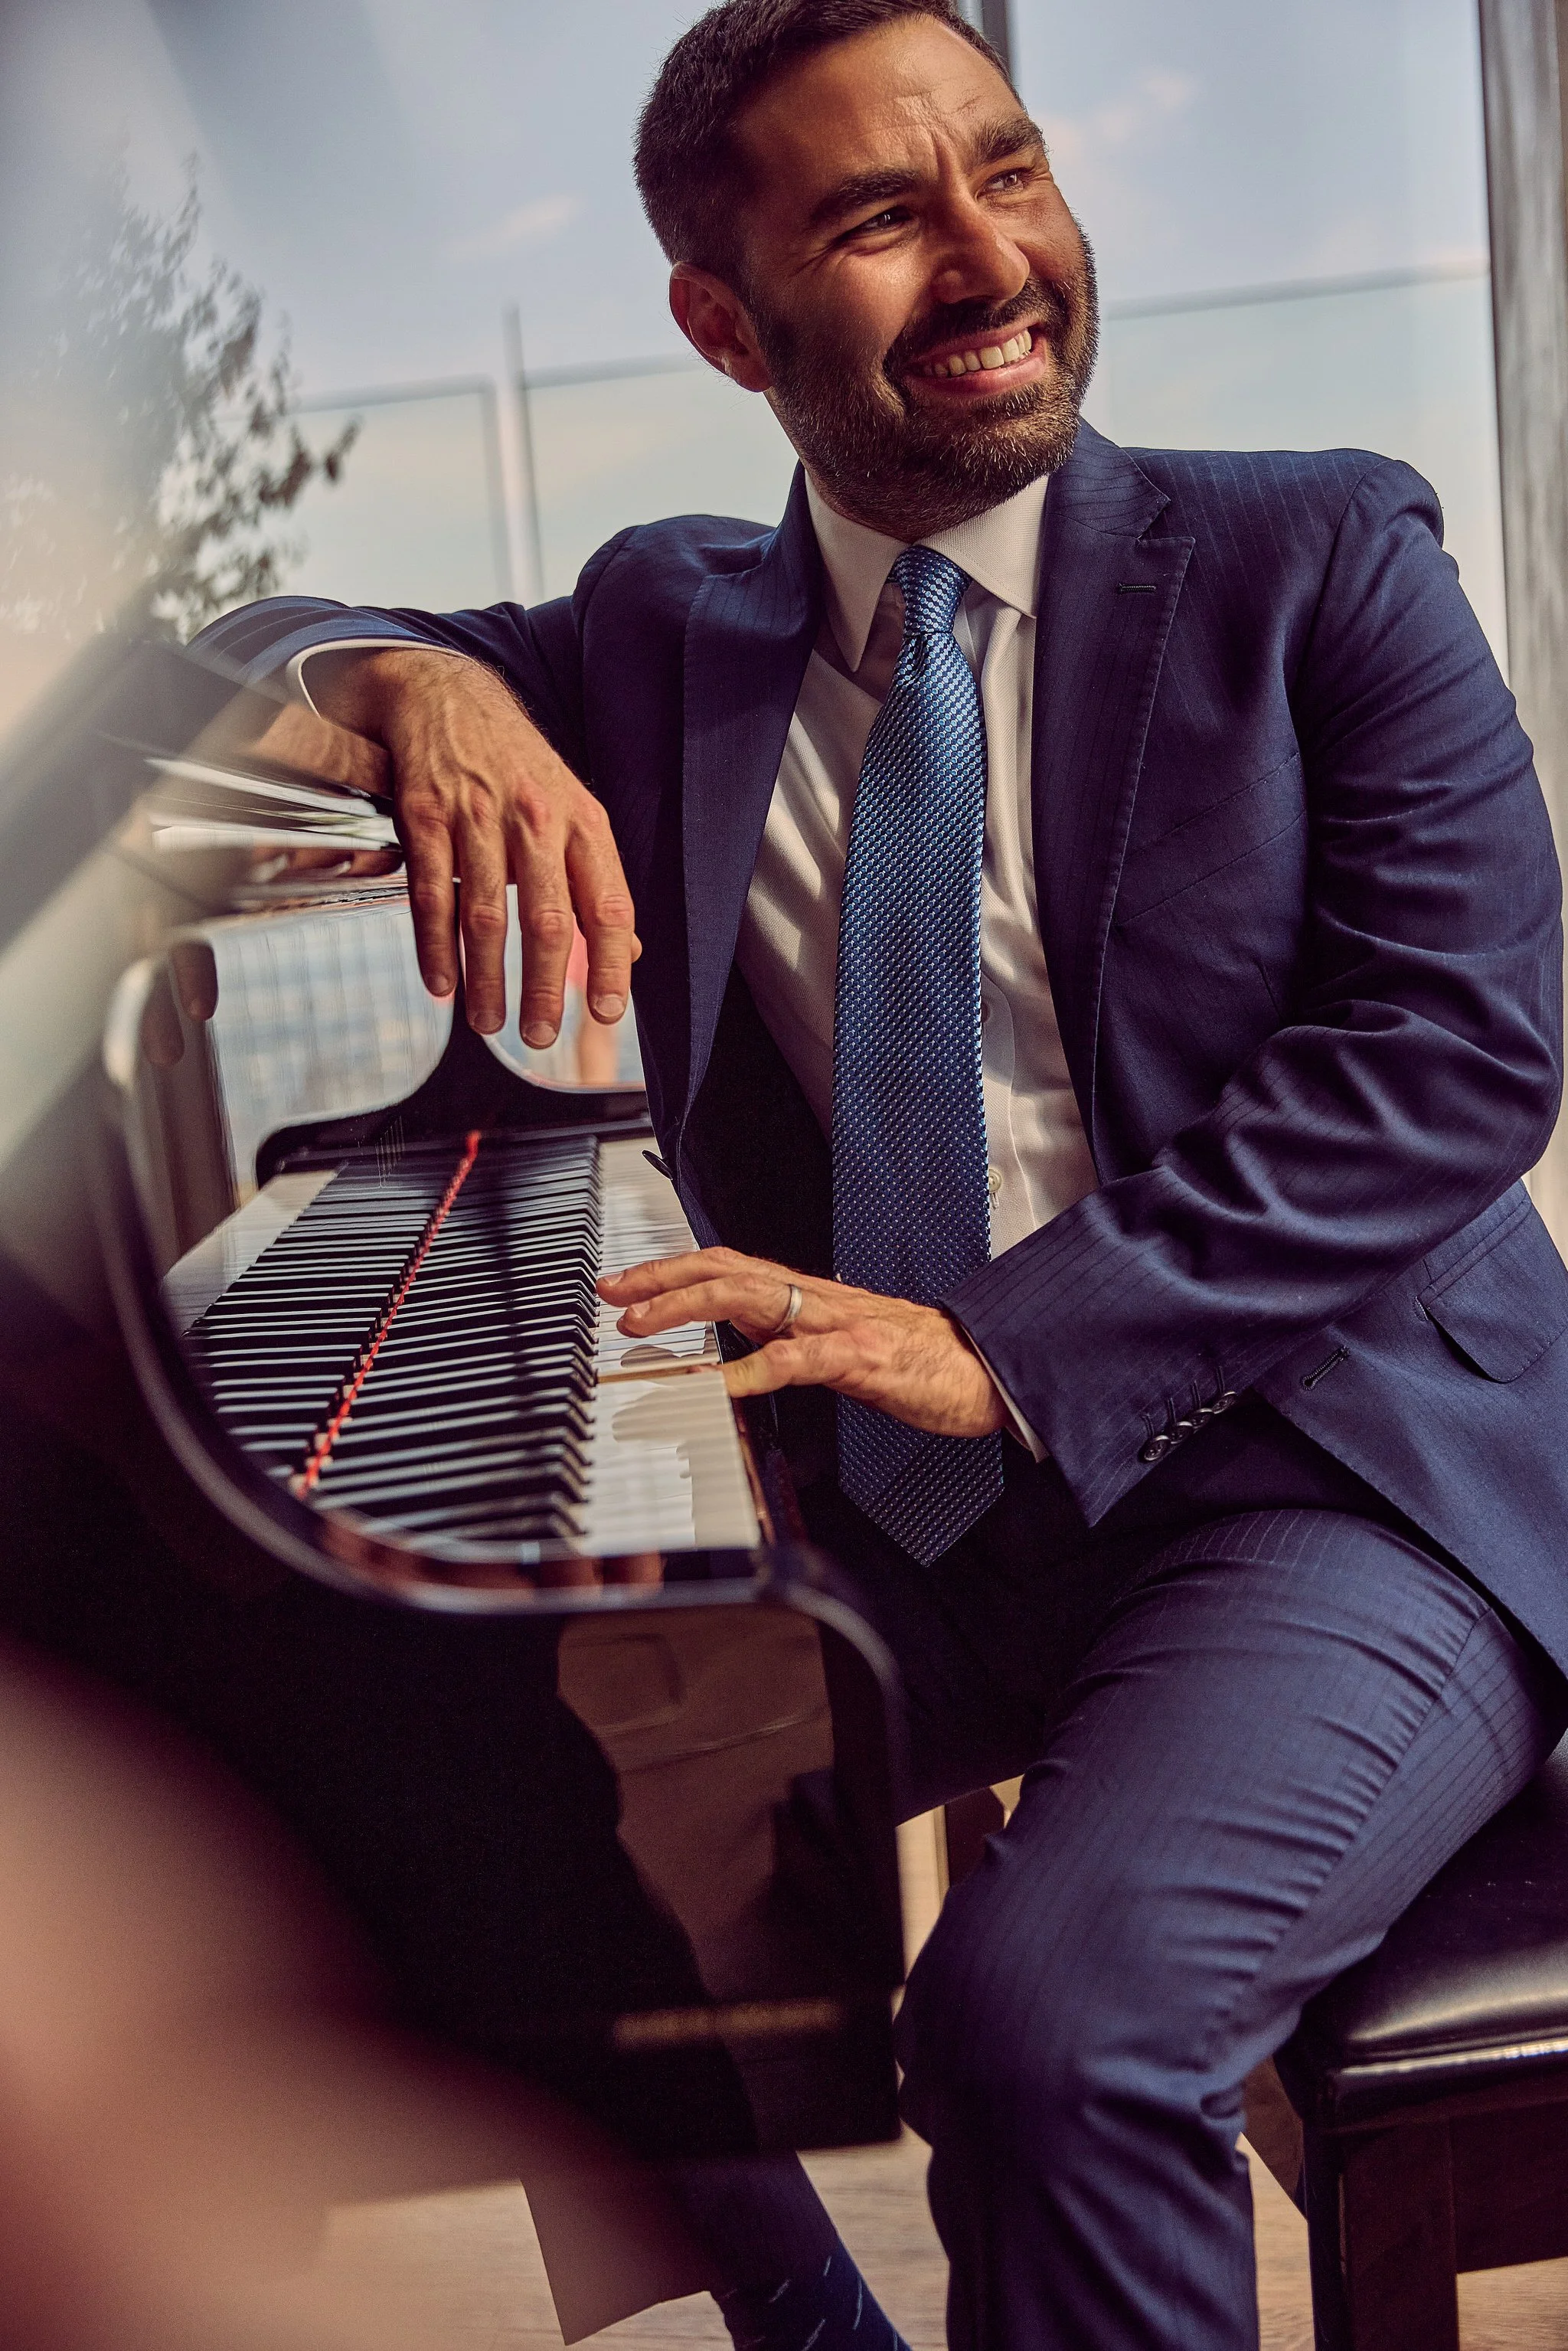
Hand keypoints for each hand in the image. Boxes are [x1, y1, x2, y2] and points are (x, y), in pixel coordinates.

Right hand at [308, 647, 638, 1039]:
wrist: (445, 694)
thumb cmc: (514, 765)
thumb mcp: (571, 810)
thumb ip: (595, 880)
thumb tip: (628, 949)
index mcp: (582, 821)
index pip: (607, 903)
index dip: (610, 963)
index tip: (606, 1011)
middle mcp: (536, 819)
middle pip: (548, 921)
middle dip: (545, 989)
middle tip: (539, 1037)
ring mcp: (478, 817)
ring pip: (487, 917)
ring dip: (488, 980)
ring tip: (489, 1024)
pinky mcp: (425, 816)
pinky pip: (432, 895)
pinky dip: (435, 948)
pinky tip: (442, 985)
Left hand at [598, 1248, 1007, 1438]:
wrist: (989, 1368)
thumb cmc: (921, 1361)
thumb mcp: (842, 1348)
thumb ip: (793, 1344)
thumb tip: (741, 1359)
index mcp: (811, 1297)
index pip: (730, 1267)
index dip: (673, 1270)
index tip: (625, 1285)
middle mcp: (818, 1299)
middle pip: (727, 1269)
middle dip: (662, 1278)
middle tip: (612, 1295)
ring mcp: (840, 1324)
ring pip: (753, 1298)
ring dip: (689, 1308)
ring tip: (644, 1327)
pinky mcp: (865, 1358)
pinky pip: (801, 1360)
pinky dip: (756, 1369)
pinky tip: (722, 1385)